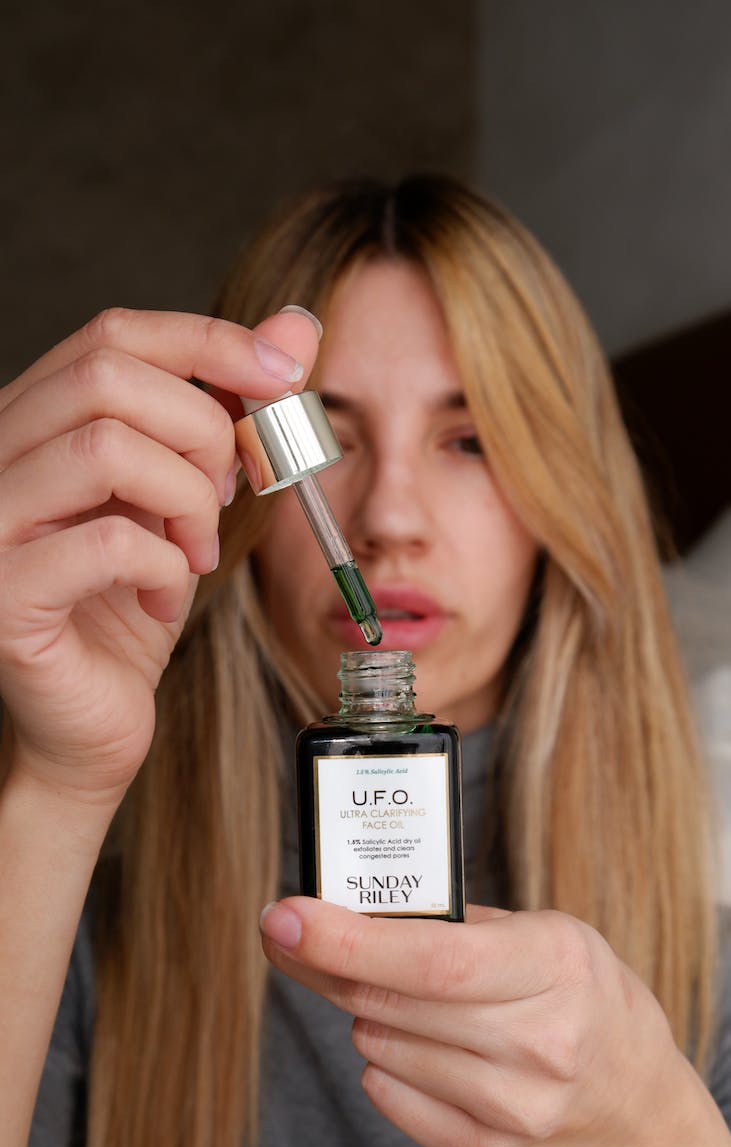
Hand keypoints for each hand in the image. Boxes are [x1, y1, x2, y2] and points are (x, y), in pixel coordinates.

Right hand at [0, 307, 319, 804]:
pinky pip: (108, 541)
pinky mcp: (3, 594)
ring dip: (187, 500)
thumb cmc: (130, 609)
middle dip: (202, 430)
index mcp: (32, 421)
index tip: (285, 377)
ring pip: (106, 447)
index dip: (209, 342)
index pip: (114, 334)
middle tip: (230, 492)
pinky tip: (165, 600)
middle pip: (108, 375)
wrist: (90, 722)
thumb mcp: (190, 500)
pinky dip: (165, 569)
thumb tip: (295, 327)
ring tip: (196, 552)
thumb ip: (229, 413)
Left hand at [260, 897, 679, 1146]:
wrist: (632, 1099)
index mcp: (554, 966)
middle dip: (324, 966)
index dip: (347, 942)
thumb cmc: (573, 992)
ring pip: (380, 1049)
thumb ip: (454, 921)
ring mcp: (518, 1108)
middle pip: (391, 1005)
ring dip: (364, 1013)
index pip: (433, 960)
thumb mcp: (543, 932)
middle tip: (291, 936)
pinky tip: (410, 1046)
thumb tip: (347, 905)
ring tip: (397, 998)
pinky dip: (382, 1065)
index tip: (282, 919)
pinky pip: (392, 1101)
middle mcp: (541, 1043)